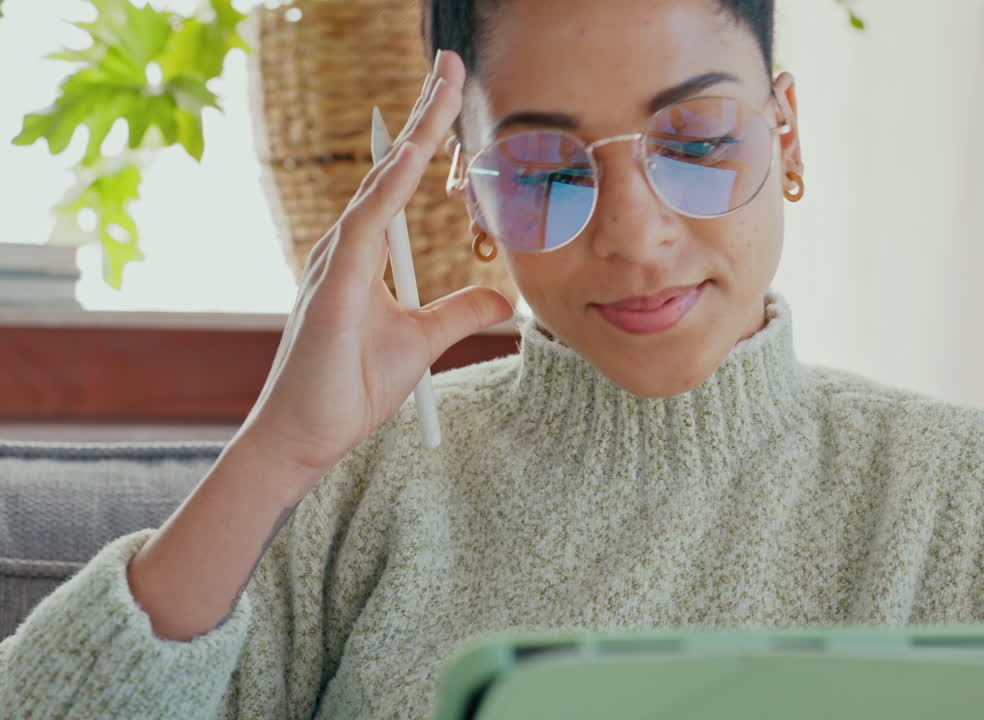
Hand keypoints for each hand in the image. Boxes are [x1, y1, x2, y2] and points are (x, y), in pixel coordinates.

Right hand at [235, 50, 510, 487]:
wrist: (305, 440)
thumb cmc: (350, 389)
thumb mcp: (424, 343)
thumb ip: (462, 312)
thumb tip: (506, 298)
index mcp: (361, 255)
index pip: (398, 181)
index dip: (423, 135)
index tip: (446, 92)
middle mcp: (342, 247)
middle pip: (389, 167)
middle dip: (420, 114)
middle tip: (447, 63)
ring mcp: (332, 263)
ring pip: (380, 184)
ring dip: (412, 134)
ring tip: (441, 88)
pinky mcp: (333, 288)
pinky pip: (366, 225)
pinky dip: (390, 187)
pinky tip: (412, 155)